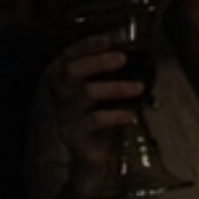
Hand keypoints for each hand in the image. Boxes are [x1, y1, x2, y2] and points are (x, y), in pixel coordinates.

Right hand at [45, 33, 145, 197]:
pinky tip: (132, 116)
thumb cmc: (101, 121)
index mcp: (64, 81)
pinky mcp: (72, 134)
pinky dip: (117, 115)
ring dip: (116, 87)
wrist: (92, 160)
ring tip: (139, 87)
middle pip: (72, 70)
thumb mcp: (104, 94)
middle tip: (123, 58)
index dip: (87, 44)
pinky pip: (95, 119)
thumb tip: (132, 49)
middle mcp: (59, 95)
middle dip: (98, 60)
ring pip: (87, 93)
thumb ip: (109, 74)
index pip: (69, 55)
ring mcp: (64, 115)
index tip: (112, 38)